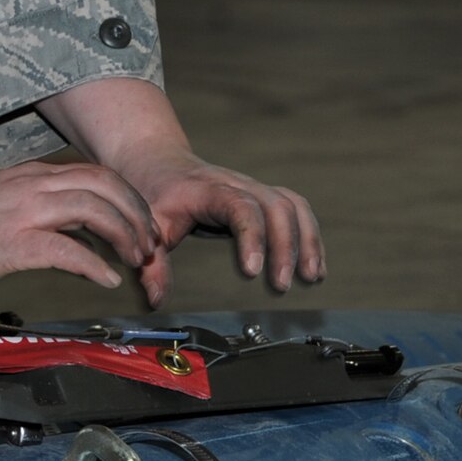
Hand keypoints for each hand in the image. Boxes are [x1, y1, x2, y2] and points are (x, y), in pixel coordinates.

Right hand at [0, 155, 158, 291]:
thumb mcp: (3, 199)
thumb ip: (38, 204)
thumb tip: (71, 226)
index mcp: (33, 175)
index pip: (97, 174)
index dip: (128, 198)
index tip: (140, 224)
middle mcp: (34, 186)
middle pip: (106, 185)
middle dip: (137, 214)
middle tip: (148, 245)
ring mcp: (25, 212)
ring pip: (95, 209)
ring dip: (125, 235)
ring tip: (135, 260)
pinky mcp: (14, 242)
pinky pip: (68, 250)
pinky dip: (94, 264)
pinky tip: (105, 279)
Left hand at [113, 145, 324, 307]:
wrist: (158, 160)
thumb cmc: (154, 192)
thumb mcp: (147, 225)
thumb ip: (152, 263)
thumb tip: (157, 300)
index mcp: (207, 190)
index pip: (239, 206)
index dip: (251, 236)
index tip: (252, 270)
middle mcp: (236, 184)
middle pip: (274, 206)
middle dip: (285, 246)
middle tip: (281, 284)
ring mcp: (252, 187)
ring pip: (291, 205)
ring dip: (306, 240)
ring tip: (311, 276)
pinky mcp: (261, 195)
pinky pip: (295, 208)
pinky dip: (309, 234)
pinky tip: (314, 264)